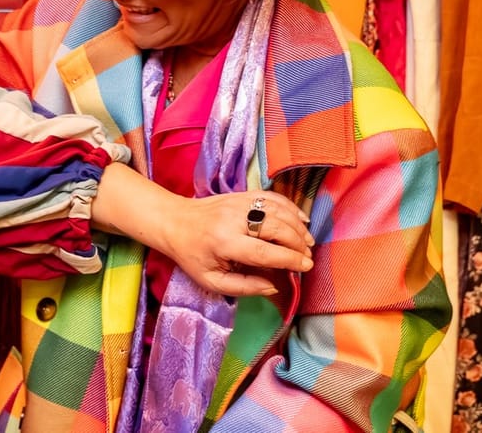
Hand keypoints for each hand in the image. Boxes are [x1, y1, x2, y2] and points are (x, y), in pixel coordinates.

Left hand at [160, 191, 313, 296]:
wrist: (173, 222)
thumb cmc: (192, 255)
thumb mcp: (211, 280)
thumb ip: (243, 287)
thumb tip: (273, 287)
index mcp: (224, 243)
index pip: (265, 251)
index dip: (289, 259)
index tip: (306, 266)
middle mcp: (233, 219)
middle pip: (276, 228)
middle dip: (298, 243)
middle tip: (307, 256)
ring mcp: (238, 203)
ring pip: (277, 210)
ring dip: (297, 226)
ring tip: (308, 242)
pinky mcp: (240, 195)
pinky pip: (271, 197)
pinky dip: (290, 207)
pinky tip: (301, 219)